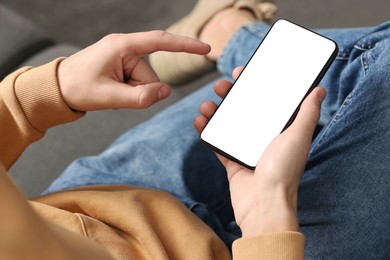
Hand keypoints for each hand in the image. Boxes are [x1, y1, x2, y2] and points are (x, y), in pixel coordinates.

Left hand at [58, 31, 210, 110]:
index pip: (160, 41)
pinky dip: (128, 92)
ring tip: (110, 94)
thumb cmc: (78, 88)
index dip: (185, 45)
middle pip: (151, 75)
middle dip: (139, 91)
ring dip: (132, 93)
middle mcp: (125, 48)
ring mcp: (123, 58)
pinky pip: (137, 83)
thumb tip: (166, 92)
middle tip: (116, 96)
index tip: (205, 49)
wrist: (57, 89)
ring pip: (145, 82)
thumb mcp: (109, 97)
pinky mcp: (122, 66)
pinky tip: (111, 92)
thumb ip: (141, 97)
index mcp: (122, 46)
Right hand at [194, 67, 325, 236]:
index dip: (253, 85)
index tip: (242, 72)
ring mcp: (246, 150)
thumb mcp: (298, 137)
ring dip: (215, 112)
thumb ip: (307, 113)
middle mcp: (263, 138)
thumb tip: (319, 90)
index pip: (265, 101)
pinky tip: (199, 121)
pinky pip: (216, 143)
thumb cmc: (284, 172)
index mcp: (279, 130)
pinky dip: (206, 132)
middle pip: (243, 110)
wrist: (264, 205)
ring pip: (227, 124)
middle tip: (221, 86)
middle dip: (231, 95)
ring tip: (206, 105)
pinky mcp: (232, 162)